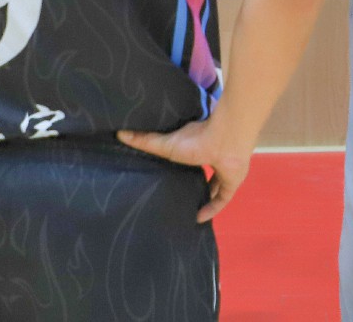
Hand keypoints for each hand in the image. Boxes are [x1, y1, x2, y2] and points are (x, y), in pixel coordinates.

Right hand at [118, 117, 251, 221]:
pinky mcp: (232, 182)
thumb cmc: (195, 138)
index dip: (185, 167)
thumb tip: (120, 133)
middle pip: (205, 171)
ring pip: (215, 184)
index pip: (193, 158)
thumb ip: (145, 140)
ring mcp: (225, 169)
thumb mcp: (166, 144)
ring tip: (189, 206)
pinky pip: (223, 199)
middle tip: (181, 193)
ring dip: (205, 194)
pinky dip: (212, 209)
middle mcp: (213, 157)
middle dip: (196, 181)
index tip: (174, 175)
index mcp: (199, 146)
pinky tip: (199, 219)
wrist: (225, 139)